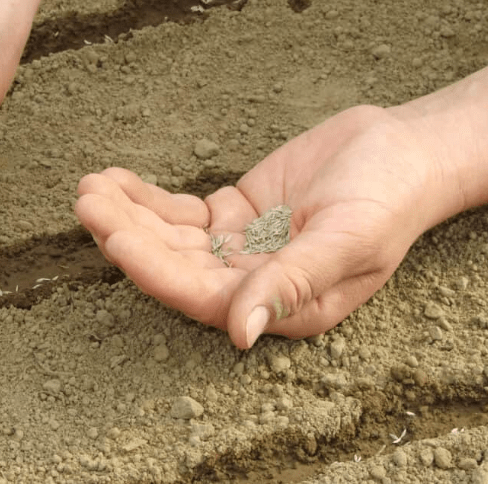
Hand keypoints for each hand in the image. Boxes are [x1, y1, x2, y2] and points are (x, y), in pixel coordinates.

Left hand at [75, 105, 449, 347]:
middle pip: (174, 265)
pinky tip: (117, 181)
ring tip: (90, 186)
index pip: (200, 295)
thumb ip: (293, 284)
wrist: (400, 152)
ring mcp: (238, 248)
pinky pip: (180, 212)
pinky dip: (147, 199)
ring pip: (169, 238)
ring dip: (128, 214)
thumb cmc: (388, 198)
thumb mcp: (347, 240)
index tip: (115, 238)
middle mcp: (252, 283)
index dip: (154, 270)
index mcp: (281, 305)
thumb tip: (241, 335)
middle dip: (127, 235)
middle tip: (87, 201)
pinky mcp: (233, 214)